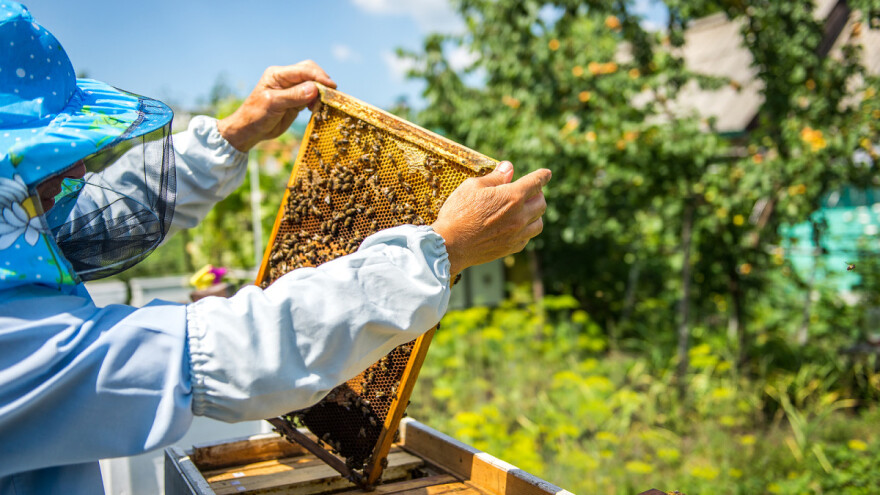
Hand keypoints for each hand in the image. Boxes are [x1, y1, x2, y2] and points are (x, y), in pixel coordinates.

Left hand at [217, 61, 336, 151]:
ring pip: (313, 84)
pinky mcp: (296, 100)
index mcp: (278, 74)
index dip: (319, 76)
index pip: (303, 70)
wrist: (249, 130)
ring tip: (325, 103)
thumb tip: (314, 88)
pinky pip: (311, 96)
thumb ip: (293, 96)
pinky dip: (318, 100)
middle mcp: (286, 79)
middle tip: (332, 94)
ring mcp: (292, 89)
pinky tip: (318, 108)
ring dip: (321, 92)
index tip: (331, 86)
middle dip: (322, 81)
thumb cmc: (256, 115)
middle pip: (310, 72)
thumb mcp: (273, 104)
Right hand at [431, 161, 550, 277]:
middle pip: (541, 203)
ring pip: (538, 223)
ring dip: (534, 214)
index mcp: (512, 197)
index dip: (542, 176)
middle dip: (537, 194)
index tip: (547, 173)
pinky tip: (516, 227)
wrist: (450, 245)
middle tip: (528, 192)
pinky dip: (526, 230)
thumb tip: (509, 167)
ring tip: (524, 211)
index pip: (536, 182)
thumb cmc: (458, 212)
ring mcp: (516, 234)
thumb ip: (495, 177)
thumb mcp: (473, 186)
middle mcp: (519, 216)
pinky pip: (527, 238)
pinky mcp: (510, 248)